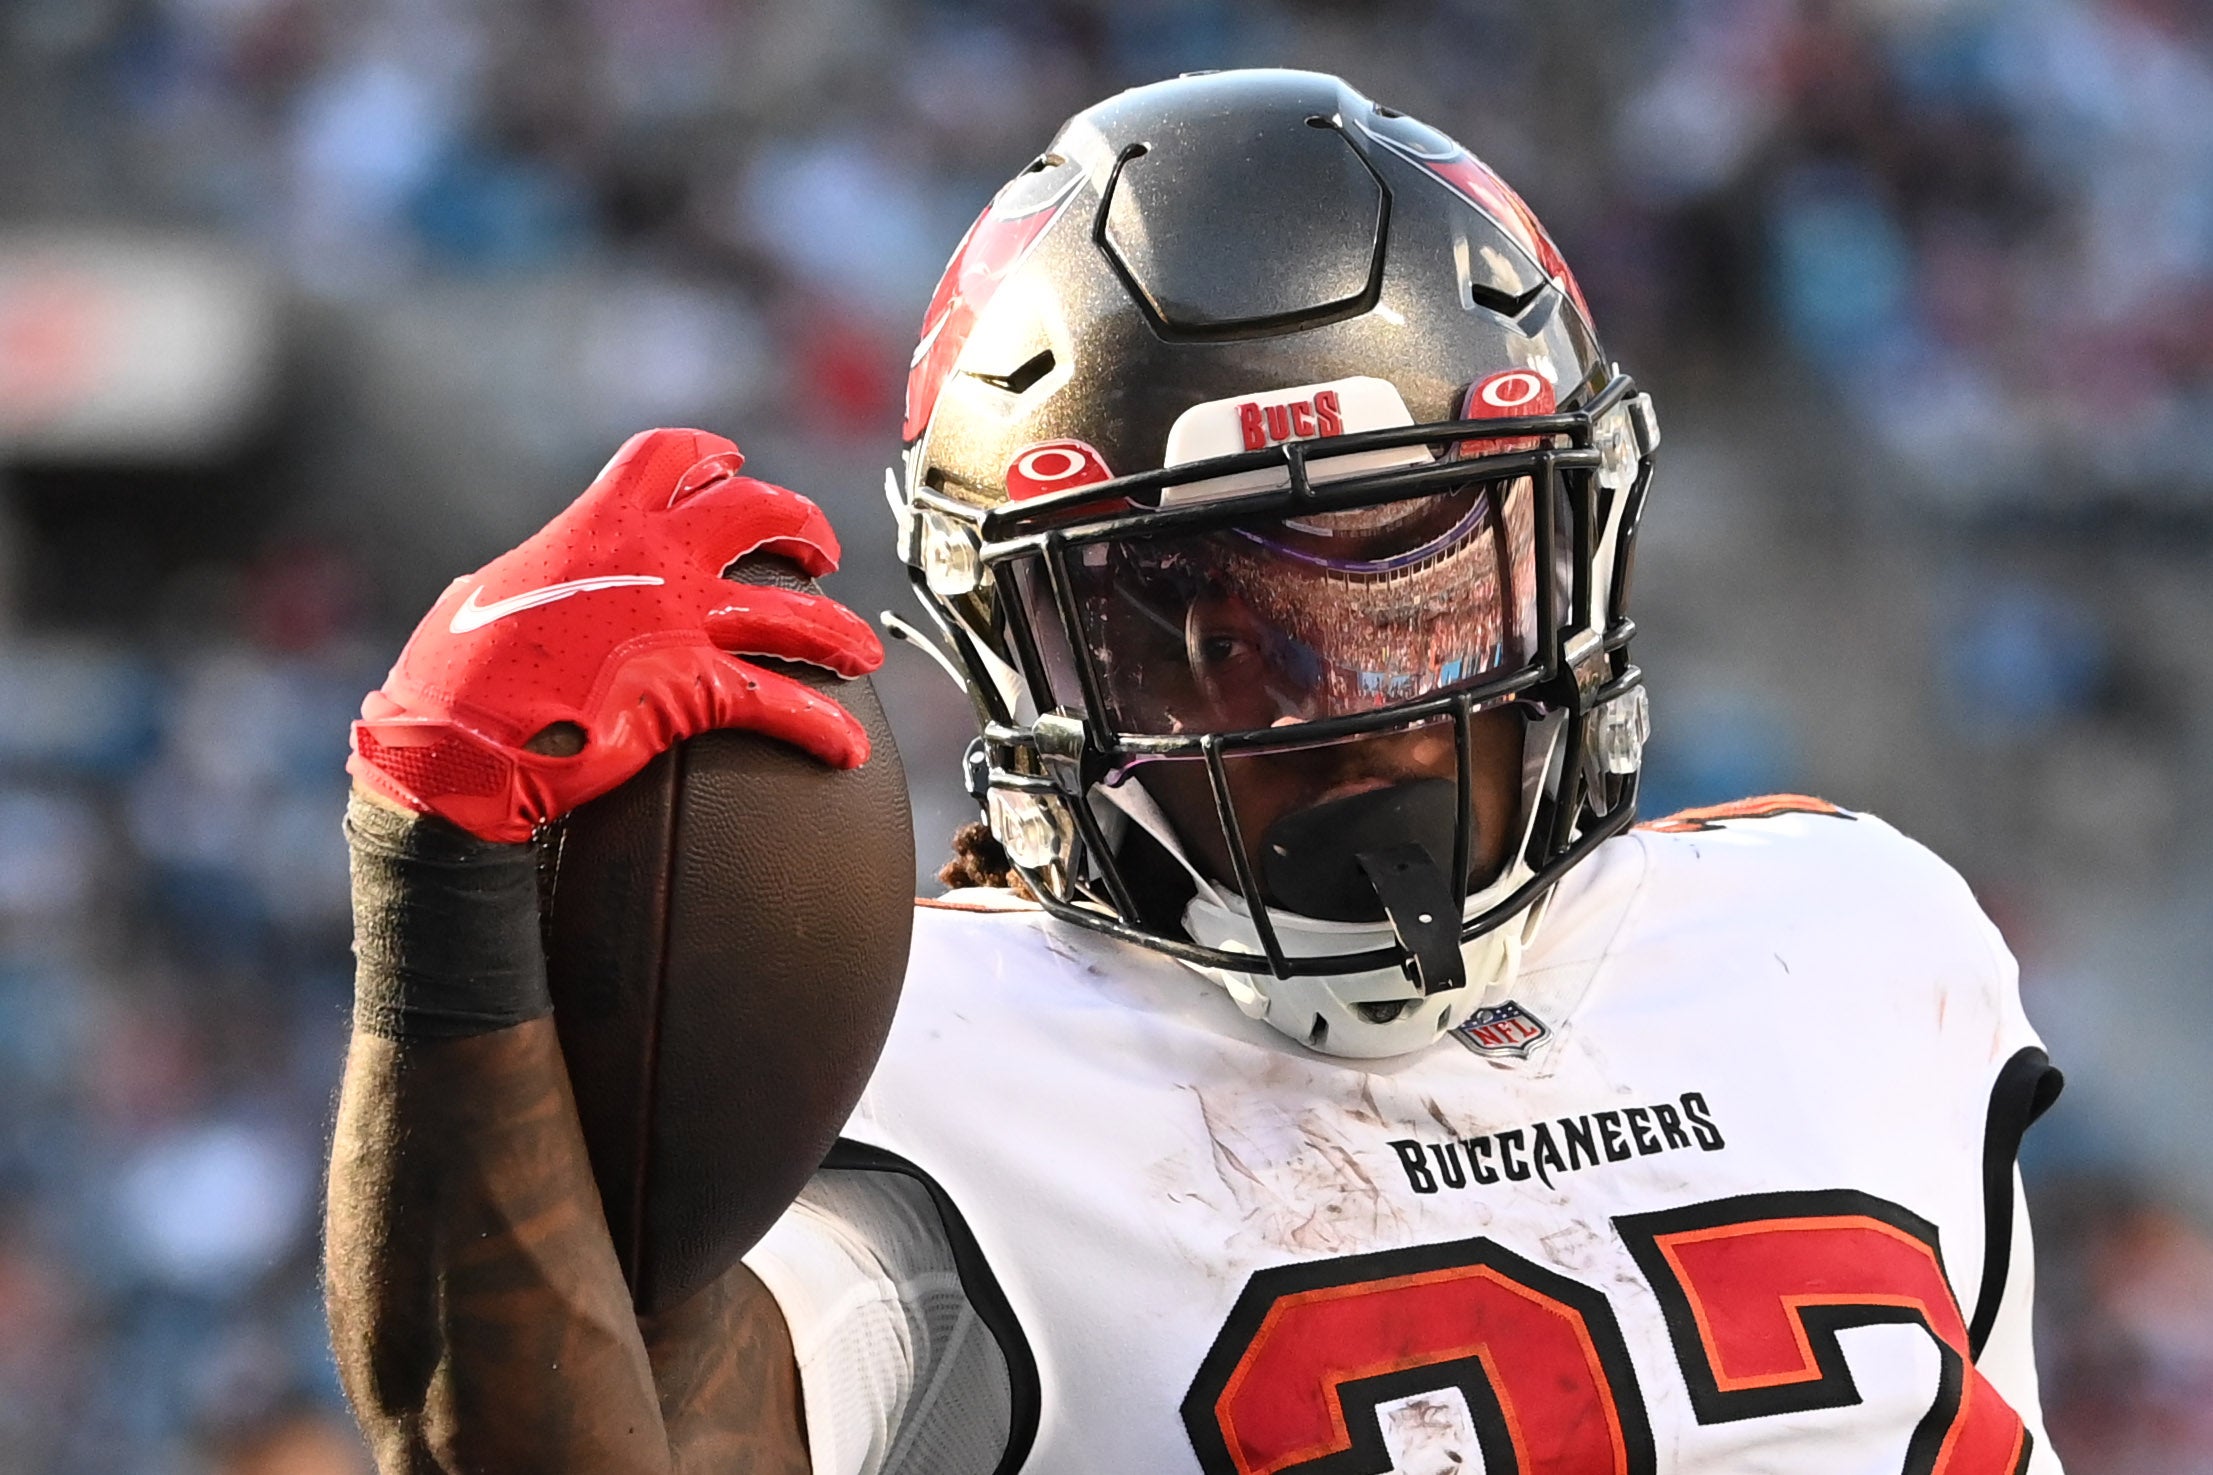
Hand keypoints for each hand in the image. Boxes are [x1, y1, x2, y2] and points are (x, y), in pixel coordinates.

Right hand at [349, 428, 883, 842]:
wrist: (454, 742)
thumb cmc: (453, 681)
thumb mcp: (482, 599)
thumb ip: (524, 584)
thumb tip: (497, 587)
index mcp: (599, 525)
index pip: (669, 456)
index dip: (712, 456)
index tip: (735, 464)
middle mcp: (651, 558)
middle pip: (757, 510)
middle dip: (801, 525)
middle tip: (819, 554)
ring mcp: (678, 620)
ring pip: (791, 612)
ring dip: (838, 634)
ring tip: (864, 654)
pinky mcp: (692, 689)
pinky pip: (779, 702)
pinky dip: (823, 727)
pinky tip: (850, 749)